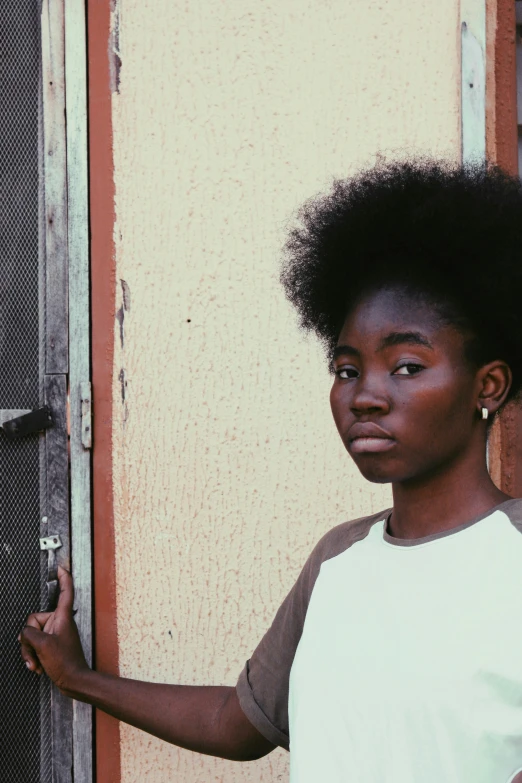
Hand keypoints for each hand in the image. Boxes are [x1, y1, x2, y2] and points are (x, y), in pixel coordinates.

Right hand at [18, 565, 89, 694]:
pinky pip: (36, 645)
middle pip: (35, 620)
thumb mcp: (43, 645)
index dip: (63, 578)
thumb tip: (24, 632)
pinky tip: (38, 666)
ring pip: (33, 635)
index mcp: (63, 617)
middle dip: (29, 638)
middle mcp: (60, 622)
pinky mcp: (52, 644)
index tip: (60, 567)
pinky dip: (34, 655)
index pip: (65, 591)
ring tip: (37, 663)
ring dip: (30, 651)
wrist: (74, 681)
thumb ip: (29, 633)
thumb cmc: (65, 663)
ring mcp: (56, 633)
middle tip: (35, 652)